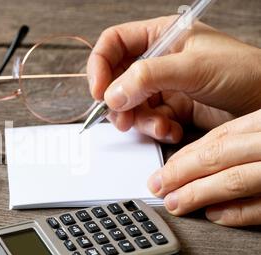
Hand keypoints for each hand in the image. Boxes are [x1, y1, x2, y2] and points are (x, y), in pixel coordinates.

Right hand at [87, 16, 260, 142]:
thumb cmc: (243, 72)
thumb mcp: (193, 68)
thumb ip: (148, 77)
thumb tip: (112, 94)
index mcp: (161, 37)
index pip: (114, 44)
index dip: (100, 66)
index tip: (98, 91)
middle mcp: (158, 61)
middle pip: (117, 79)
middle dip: (118, 102)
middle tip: (122, 119)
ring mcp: (164, 87)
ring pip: (130, 105)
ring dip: (139, 121)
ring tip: (159, 126)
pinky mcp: (172, 110)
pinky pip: (148, 121)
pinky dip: (155, 130)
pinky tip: (172, 130)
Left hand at [147, 110, 260, 226]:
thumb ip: (235, 143)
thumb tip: (186, 163)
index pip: (219, 136)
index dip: (184, 156)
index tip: (161, 172)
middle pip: (219, 155)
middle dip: (181, 173)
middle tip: (158, 188)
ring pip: (235, 179)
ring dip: (199, 194)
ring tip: (175, 204)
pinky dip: (236, 213)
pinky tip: (213, 215)